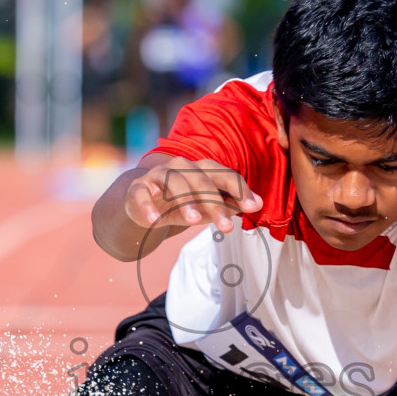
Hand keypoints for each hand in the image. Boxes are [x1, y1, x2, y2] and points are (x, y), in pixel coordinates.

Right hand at [124, 157, 261, 234]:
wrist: (144, 202)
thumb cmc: (182, 202)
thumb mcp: (207, 205)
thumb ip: (230, 203)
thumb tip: (258, 204)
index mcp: (202, 170)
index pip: (225, 175)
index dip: (240, 189)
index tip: (254, 207)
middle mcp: (182, 167)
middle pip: (202, 180)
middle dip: (215, 203)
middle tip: (226, 227)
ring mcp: (158, 176)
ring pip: (174, 182)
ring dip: (185, 201)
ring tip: (195, 222)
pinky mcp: (138, 188)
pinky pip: (142, 194)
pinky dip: (148, 206)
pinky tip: (155, 220)